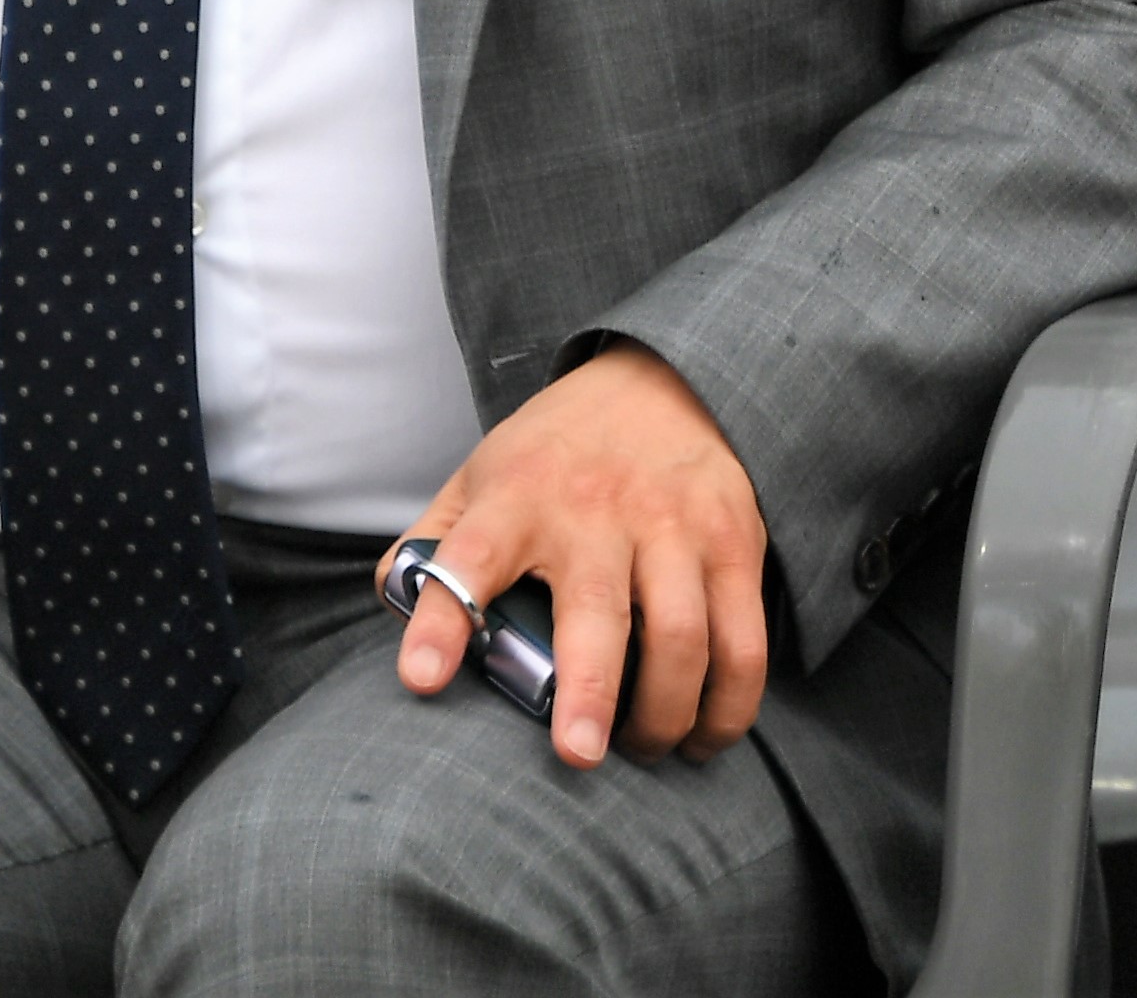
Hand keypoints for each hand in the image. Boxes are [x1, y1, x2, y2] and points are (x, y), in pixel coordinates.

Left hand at [384, 346, 766, 770]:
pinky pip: (743, 638)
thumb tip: (393, 608)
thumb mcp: (479, 475)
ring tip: (641, 753)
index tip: (423, 679)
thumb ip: (431, 541)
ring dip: (665, 711)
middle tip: (578, 758)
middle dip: (590, 689)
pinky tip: (705, 736)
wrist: (663, 378)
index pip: (470, 555)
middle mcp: (596, 510)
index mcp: (519, 497)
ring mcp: (675, 525)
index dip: (444, 619)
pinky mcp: (736, 541)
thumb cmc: (555, 453)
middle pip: (597, 609)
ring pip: (682, 633)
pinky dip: (731, 702)